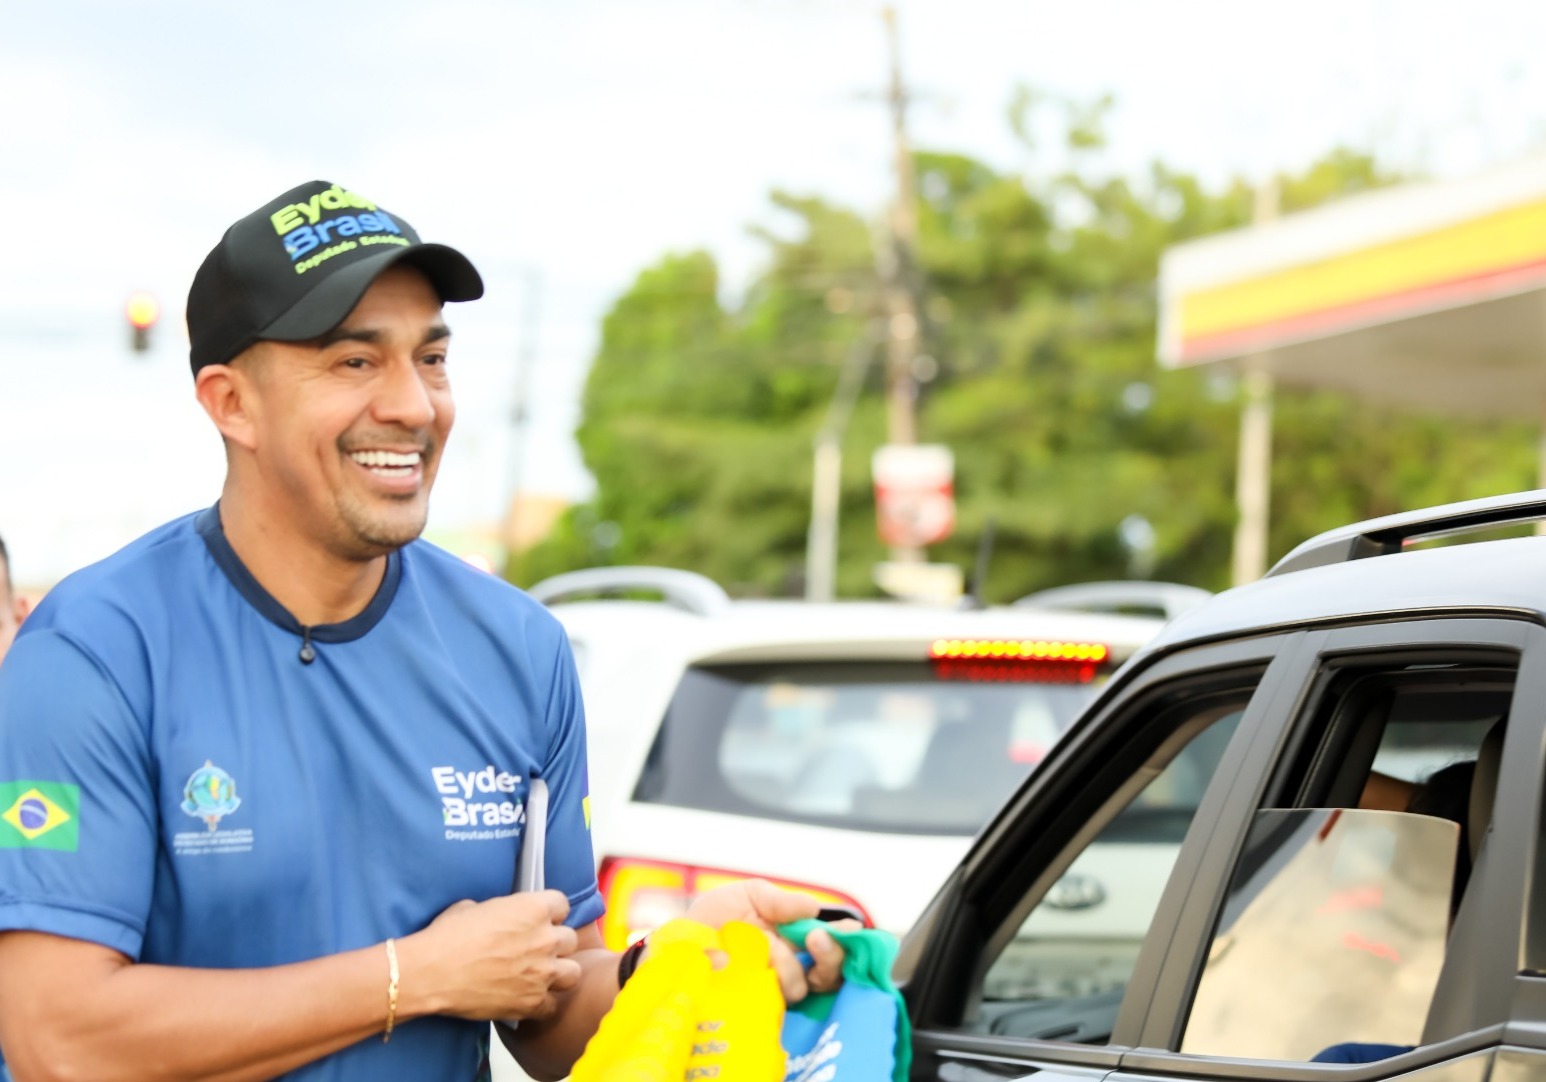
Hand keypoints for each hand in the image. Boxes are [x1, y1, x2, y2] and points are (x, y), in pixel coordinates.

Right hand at [398, 890, 580, 1021]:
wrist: (431, 972)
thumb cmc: (447, 936)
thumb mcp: (473, 907)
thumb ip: (499, 911)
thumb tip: (498, 918)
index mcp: (533, 908)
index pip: (562, 904)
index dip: (551, 913)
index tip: (540, 921)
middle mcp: (545, 939)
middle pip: (570, 940)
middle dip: (555, 944)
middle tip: (536, 951)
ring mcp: (542, 972)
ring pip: (573, 973)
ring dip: (559, 974)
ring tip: (540, 977)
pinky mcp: (532, 1002)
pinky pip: (552, 1006)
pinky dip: (542, 1005)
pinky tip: (526, 1000)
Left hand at [683, 879, 846, 1003]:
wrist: (678, 941)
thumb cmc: (715, 916)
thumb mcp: (749, 895)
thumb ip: (781, 901)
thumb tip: (814, 908)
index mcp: (794, 937)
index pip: (832, 943)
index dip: (845, 939)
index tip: (847, 930)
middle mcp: (791, 965)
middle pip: (830, 971)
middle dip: (831, 955)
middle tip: (815, 939)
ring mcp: (773, 988)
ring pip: (802, 987)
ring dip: (791, 967)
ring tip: (767, 950)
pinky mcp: (754, 1006)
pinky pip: (773, 1004)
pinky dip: (768, 984)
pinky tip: (753, 968)